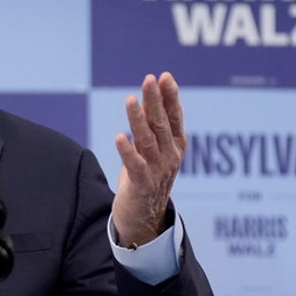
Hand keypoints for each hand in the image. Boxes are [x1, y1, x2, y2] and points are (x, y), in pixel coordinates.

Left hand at [112, 72, 186, 247]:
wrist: (143, 219)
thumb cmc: (147, 178)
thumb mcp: (154, 151)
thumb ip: (154, 128)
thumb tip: (149, 97)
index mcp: (176, 147)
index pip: (175, 117)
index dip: (170, 97)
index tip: (164, 76)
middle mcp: (170, 157)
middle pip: (161, 124)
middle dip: (155, 101)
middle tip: (149, 79)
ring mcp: (158, 172)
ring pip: (147, 141)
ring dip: (138, 120)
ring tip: (131, 101)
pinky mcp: (142, 186)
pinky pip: (135, 166)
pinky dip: (127, 152)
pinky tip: (120, 137)